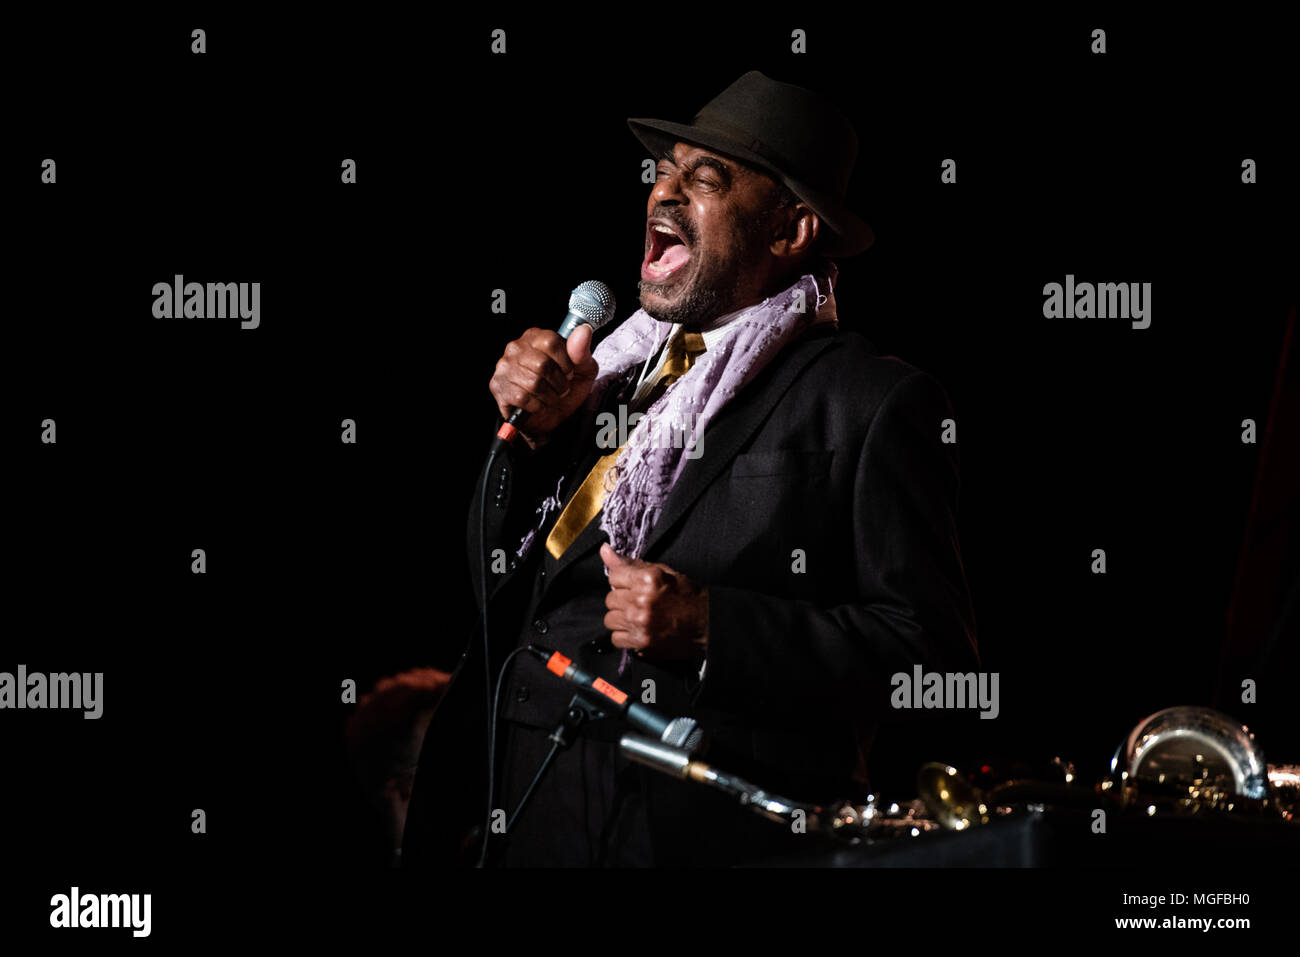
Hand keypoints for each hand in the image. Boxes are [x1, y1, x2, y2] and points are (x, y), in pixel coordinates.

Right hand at [488, 324, 598, 447]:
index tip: (568, 372)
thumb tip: (583, 330)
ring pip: (533, 383)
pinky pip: (523, 398)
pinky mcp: (498, 387)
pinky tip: (537, 404)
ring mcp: (504, 367)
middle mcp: (516, 348)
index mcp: (536, 337)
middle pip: (542, 364)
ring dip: (549, 396)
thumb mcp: (582, 370)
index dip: (565, 363)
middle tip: (559, 388)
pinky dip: (537, 406)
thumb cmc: (564, 389)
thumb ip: (582, 351)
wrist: (551, 417)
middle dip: (558, 383)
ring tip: (550, 397)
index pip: (551, 342)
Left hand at [600, 543, 707, 660]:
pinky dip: (624, 635)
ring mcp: (640, 623)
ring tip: (638, 617)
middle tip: (640, 603)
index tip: (633, 586)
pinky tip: (638, 630)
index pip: (614, 576)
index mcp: (648, 579)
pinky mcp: (641, 642)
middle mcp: (641, 601)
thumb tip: (604, 550)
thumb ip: (632, 564)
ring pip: (610, 619)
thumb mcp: (663, 573)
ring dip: (622, 618)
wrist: (707, 625)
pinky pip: (616, 638)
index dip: (624, 581)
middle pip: (610, 599)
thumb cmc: (687, 596)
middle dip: (623, 600)